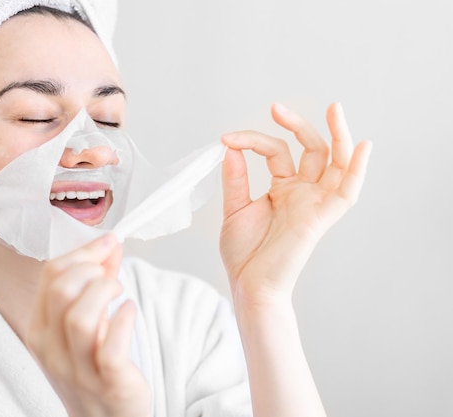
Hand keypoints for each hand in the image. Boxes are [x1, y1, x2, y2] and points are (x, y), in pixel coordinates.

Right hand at [27, 234, 150, 416]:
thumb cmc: (94, 368)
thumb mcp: (85, 324)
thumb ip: (95, 283)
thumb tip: (109, 245)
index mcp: (40, 330)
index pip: (50, 276)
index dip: (82, 252)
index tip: (107, 243)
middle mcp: (52, 350)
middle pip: (61, 291)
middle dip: (91, 269)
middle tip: (110, 273)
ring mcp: (78, 370)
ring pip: (80, 318)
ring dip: (105, 292)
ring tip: (119, 292)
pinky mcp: (108, 383)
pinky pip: (110, 349)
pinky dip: (124, 321)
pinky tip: (129, 311)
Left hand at [220, 102, 371, 306]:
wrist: (248, 284)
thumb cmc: (244, 253)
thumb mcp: (235, 208)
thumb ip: (236, 178)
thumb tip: (231, 148)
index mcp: (282, 188)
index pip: (276, 151)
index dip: (252, 140)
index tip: (226, 139)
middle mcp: (302, 192)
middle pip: (313, 149)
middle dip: (299, 125)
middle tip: (276, 108)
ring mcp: (313, 203)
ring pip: (336, 163)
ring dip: (339, 136)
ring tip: (335, 108)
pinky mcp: (320, 218)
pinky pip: (346, 193)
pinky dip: (357, 170)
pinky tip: (362, 146)